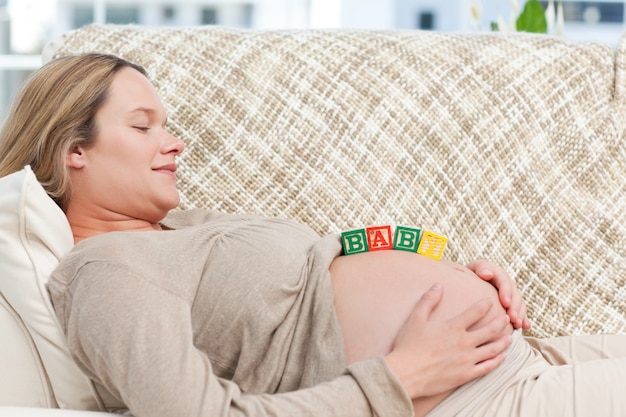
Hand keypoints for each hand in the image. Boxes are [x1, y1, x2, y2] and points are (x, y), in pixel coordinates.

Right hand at [385, 283, 511, 398]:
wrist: (406, 373)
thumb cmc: (408, 345)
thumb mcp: (416, 318)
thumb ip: (428, 300)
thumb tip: (438, 284)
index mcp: (453, 327)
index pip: (475, 312)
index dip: (485, 305)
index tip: (490, 301)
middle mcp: (464, 342)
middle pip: (489, 330)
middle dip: (500, 322)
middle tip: (506, 317)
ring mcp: (467, 359)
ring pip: (492, 349)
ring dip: (503, 342)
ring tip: (509, 337)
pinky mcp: (466, 374)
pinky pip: (487, 367)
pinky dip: (497, 361)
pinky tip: (502, 357)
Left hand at [466, 259, 530, 329]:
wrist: (461, 283)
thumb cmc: (463, 277)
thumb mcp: (470, 270)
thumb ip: (479, 269)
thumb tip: (486, 274)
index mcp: (494, 272)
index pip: (504, 280)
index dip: (506, 291)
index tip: (505, 303)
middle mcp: (504, 282)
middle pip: (514, 293)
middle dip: (515, 306)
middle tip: (512, 318)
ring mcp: (508, 292)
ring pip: (519, 302)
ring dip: (519, 313)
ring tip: (517, 324)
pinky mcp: (509, 303)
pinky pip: (519, 310)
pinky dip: (523, 318)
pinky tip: (525, 326)